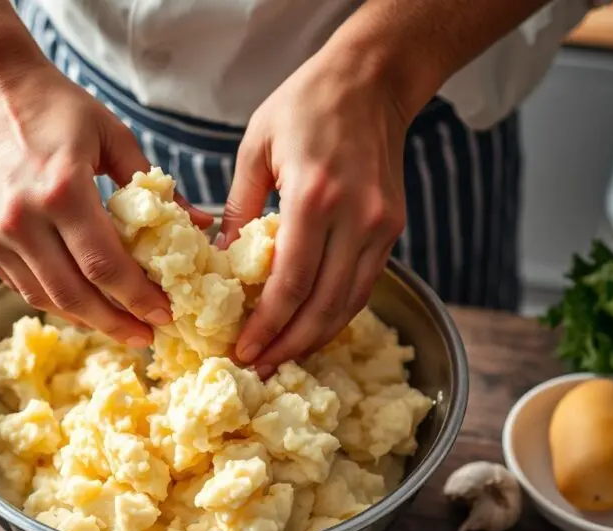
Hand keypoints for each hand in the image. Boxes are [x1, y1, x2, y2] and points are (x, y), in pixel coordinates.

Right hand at [0, 62, 211, 345]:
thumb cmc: (55, 108)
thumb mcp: (114, 136)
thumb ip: (155, 187)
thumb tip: (199, 224)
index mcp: (61, 190)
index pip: (105, 267)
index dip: (138, 299)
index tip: (164, 316)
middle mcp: (21, 219)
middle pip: (74, 295)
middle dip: (115, 324)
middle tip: (145, 337)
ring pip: (45, 298)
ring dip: (85, 319)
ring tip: (118, 325)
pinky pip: (21, 285)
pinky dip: (54, 299)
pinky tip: (82, 302)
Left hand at [219, 49, 409, 372]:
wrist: (373, 80)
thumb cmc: (306, 104)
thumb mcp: (255, 149)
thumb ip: (240, 210)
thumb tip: (220, 263)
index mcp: (313, 198)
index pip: (290, 284)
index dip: (266, 327)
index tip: (243, 351)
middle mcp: (354, 219)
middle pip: (322, 306)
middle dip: (288, 346)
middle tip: (259, 368)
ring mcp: (380, 227)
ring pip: (348, 304)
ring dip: (314, 338)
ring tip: (282, 358)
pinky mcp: (392, 229)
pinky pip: (363, 285)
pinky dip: (337, 312)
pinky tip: (312, 326)